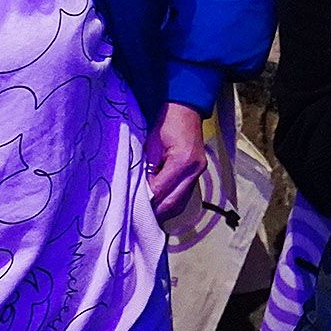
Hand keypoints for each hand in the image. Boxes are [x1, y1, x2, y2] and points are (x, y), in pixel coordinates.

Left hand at [146, 102, 207, 221]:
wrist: (186, 110)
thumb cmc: (167, 123)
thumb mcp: (151, 145)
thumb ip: (148, 170)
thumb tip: (142, 192)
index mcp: (182, 162)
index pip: (161, 190)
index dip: (146, 200)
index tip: (132, 208)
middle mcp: (194, 170)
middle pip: (173, 203)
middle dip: (156, 213)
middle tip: (138, 220)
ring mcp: (198, 173)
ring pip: (181, 203)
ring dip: (164, 212)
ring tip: (148, 218)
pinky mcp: (198, 174)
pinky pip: (185, 196)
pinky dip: (172, 203)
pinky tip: (160, 207)